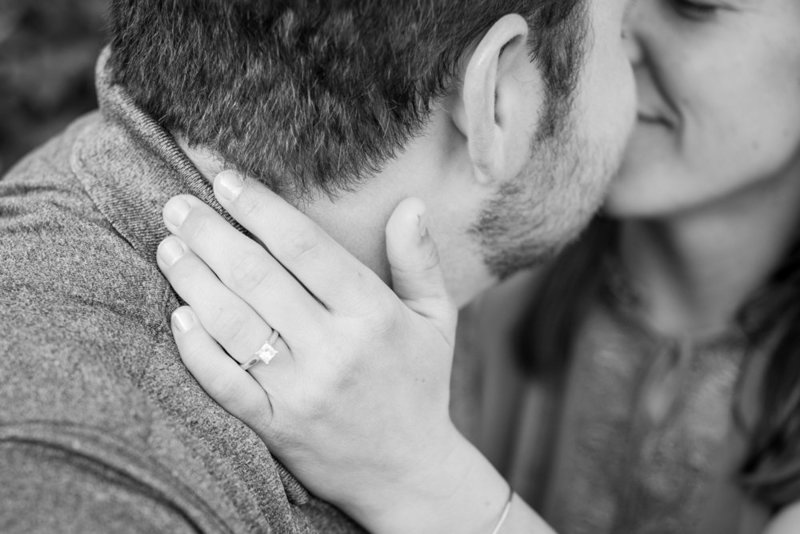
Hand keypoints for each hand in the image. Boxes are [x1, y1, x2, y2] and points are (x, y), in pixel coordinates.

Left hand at [157, 171, 483, 530]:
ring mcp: (301, 391)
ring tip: (168, 246)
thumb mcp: (437, 319)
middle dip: (210, 233)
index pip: (304, 246)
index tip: (225, 180)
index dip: (260, 207)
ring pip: (234, 323)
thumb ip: (420, 261)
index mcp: (372, 313)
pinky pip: (224, 383)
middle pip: (258, 277)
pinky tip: (177, 315)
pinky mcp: (276, 427)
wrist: (409, 473)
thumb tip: (410, 203)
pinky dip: (195, 348)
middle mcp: (335, 349)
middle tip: (177, 204)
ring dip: (193, 280)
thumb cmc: (420, 385)